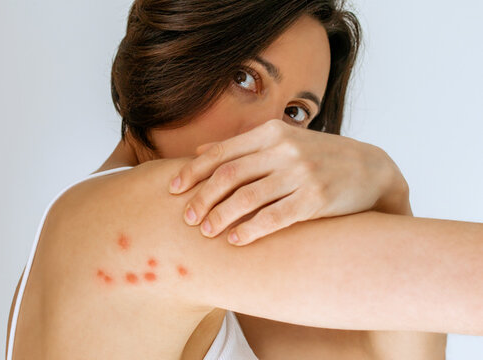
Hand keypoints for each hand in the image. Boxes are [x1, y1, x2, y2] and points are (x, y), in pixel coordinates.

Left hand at [168, 119, 409, 245]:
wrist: (371, 169)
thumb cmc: (317, 157)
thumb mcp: (282, 142)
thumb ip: (242, 147)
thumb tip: (199, 152)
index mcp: (271, 133)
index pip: (221, 152)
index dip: (192, 172)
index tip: (173, 189)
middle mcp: (284, 150)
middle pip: (229, 175)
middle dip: (202, 198)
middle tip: (187, 217)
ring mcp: (302, 174)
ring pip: (248, 197)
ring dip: (221, 217)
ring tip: (206, 232)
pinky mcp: (317, 199)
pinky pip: (275, 217)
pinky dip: (251, 230)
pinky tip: (236, 240)